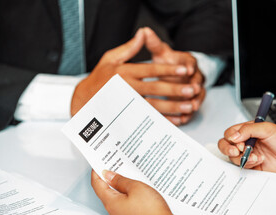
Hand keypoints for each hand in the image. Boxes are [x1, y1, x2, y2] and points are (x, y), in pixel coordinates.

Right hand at [71, 28, 202, 125]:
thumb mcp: (110, 58)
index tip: (185, 69)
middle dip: (175, 89)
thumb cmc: (99, 77)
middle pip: (155, 88)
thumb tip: (143, 33)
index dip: (168, 69)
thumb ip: (129, 48)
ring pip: (153, 105)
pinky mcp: (128, 116)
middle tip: (192, 89)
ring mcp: (127, 104)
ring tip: (188, 105)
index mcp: (124, 72)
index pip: (150, 69)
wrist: (83, 100)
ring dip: (172, 106)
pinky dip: (163, 120)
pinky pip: (148, 119)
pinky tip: (176, 119)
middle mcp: (127, 88)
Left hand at [91, 170, 181, 214]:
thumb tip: (109, 175)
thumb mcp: (135, 187)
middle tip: (112, 166)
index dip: (96, 173)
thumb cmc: (151, 210)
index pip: (97, 185)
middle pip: (105, 191)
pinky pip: (123, 203)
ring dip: (118, 186)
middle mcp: (113, 212)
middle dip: (107, 178)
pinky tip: (133, 188)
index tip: (98, 164)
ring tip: (125, 175)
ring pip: (115, 197)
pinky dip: (125, 194)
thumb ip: (120, 180)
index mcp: (111, 203)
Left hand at [143, 27, 205, 124]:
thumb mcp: (160, 52)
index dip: (190, 66)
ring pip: (197, 96)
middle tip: (193, 90)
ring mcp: (194, 90)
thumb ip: (153, 44)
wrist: (175, 74)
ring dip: (194, 102)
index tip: (188, 70)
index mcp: (187, 62)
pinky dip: (187, 114)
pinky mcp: (191, 102)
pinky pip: (191, 109)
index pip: (191, 62)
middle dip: (194, 86)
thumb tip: (144, 30)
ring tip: (191, 107)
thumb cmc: (167, 62)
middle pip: (197, 81)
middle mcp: (194, 76)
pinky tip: (183, 119)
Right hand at [218, 122, 275, 172]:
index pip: (230, 133)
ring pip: (233, 157)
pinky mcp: (252, 165)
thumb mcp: (267, 129)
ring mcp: (248, 153)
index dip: (231, 138)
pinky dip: (249, 164)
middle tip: (237, 151)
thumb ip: (248, 130)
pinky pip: (242, 166)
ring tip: (255, 156)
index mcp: (247, 130)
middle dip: (228, 149)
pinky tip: (259, 160)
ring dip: (243, 157)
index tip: (239, 142)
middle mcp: (245, 141)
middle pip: (225, 145)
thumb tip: (234, 136)